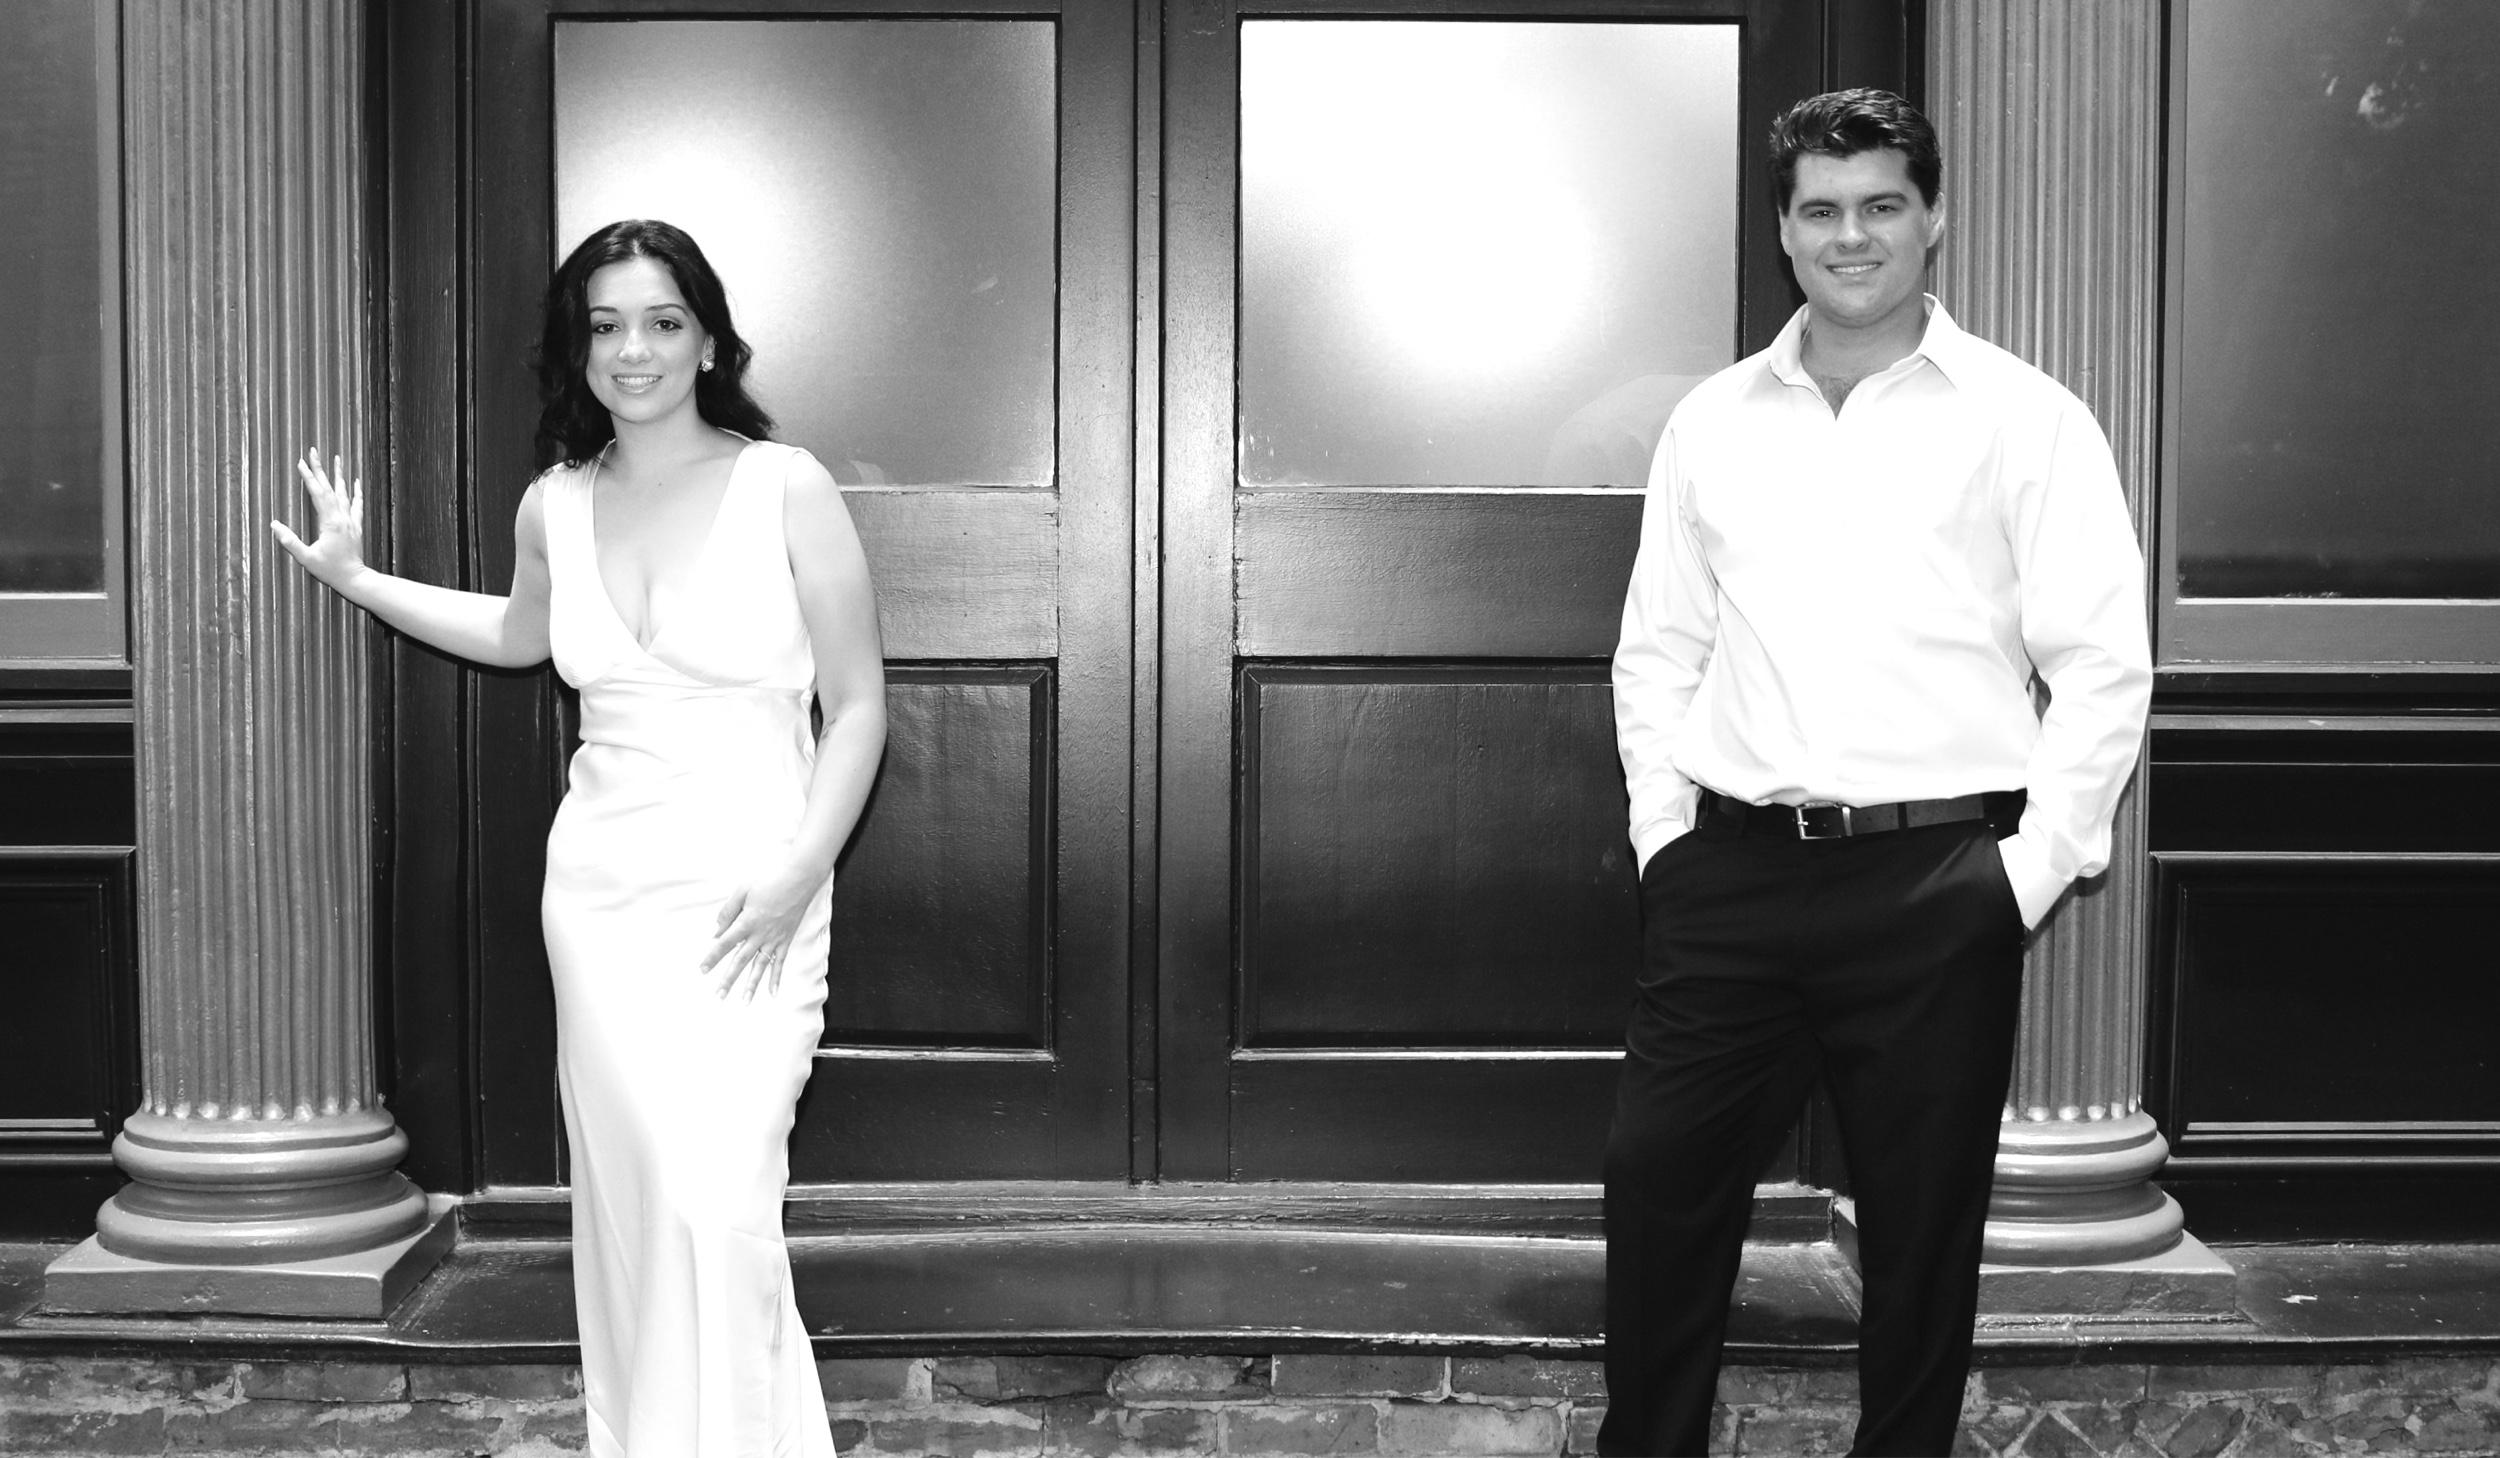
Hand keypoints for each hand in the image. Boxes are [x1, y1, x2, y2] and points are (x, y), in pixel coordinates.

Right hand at [269, 449, 368, 589]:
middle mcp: (342, 517)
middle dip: (320, 468)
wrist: (354, 578)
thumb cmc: (330, 570)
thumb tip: (274, 524)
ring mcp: (350, 521)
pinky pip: (357, 504)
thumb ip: (290, 541)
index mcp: (329, 522)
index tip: (301, 462)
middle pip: (329, 487)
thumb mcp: (306, 558)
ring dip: (338, 474)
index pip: (317, 493)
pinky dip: (356, 491)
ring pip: (344, 492)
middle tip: (314, 450)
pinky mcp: (356, 526)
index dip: (308, 477)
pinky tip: (355, 481)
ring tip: (336, 457)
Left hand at [699, 858, 823, 1001]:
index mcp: (747, 922)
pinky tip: (772, 993)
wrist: (799, 878)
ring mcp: (774, 939)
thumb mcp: (742, 890)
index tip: (702, 970)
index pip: (724, 944)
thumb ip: (728, 911)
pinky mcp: (786, 939)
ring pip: (760, 966)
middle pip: (740, 961)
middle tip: (718, 996)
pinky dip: (776, 978)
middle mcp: (760, 935)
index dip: (712, 958)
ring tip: (744, 1002)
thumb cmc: (769, 880)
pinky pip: (780, 962)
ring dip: (751, 985)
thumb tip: (717, 931)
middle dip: (728, 979)